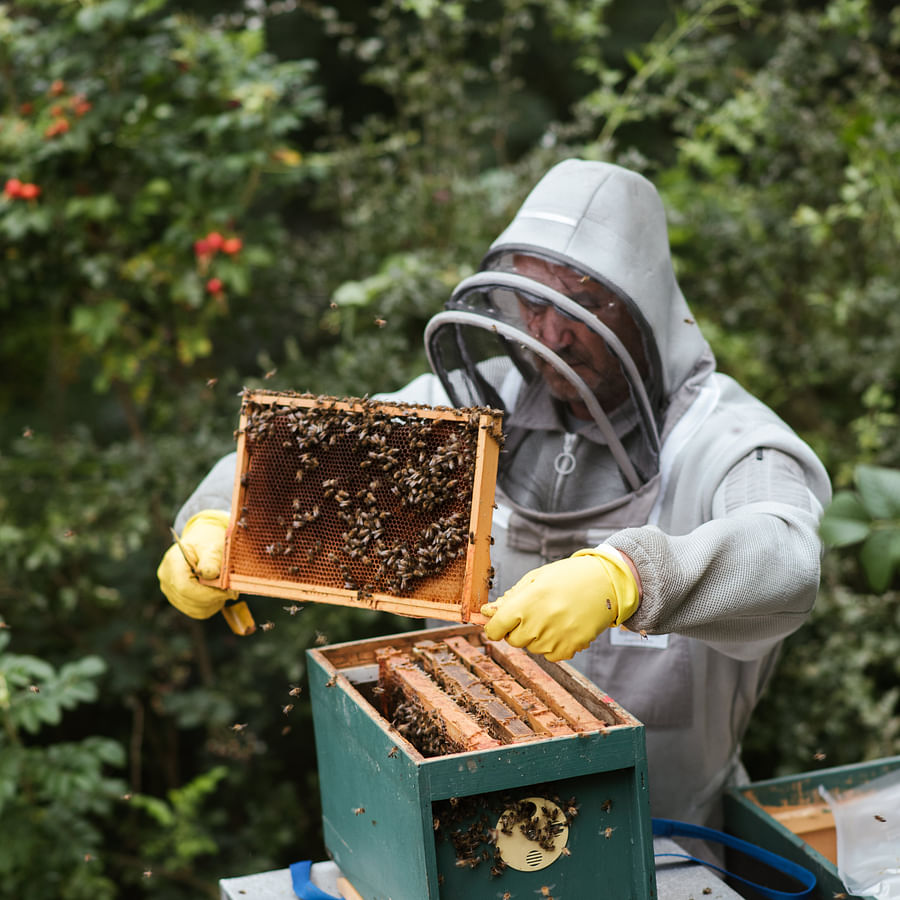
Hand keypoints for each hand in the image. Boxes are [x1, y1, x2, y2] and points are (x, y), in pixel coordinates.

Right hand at [157, 510, 238, 618]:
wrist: (202, 542)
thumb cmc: (208, 542)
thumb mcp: (213, 546)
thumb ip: (211, 560)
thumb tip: (211, 575)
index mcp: (173, 562)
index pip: (184, 587)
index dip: (207, 593)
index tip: (228, 591)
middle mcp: (166, 578)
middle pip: (189, 600)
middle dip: (214, 598)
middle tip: (232, 590)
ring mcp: (170, 590)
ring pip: (194, 609)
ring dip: (213, 603)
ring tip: (225, 590)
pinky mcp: (178, 598)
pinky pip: (196, 611)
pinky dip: (210, 606)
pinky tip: (217, 594)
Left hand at [480, 546, 639, 660]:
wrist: (605, 583)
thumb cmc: (568, 577)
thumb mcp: (535, 578)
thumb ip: (510, 597)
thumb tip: (487, 612)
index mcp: (528, 601)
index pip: (496, 628)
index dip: (493, 626)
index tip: (497, 623)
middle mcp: (540, 622)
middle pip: (513, 640)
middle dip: (516, 629)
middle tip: (532, 613)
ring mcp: (556, 638)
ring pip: (531, 648)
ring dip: (535, 636)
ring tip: (552, 616)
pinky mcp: (571, 648)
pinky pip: (549, 655)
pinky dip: (552, 644)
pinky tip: (562, 626)